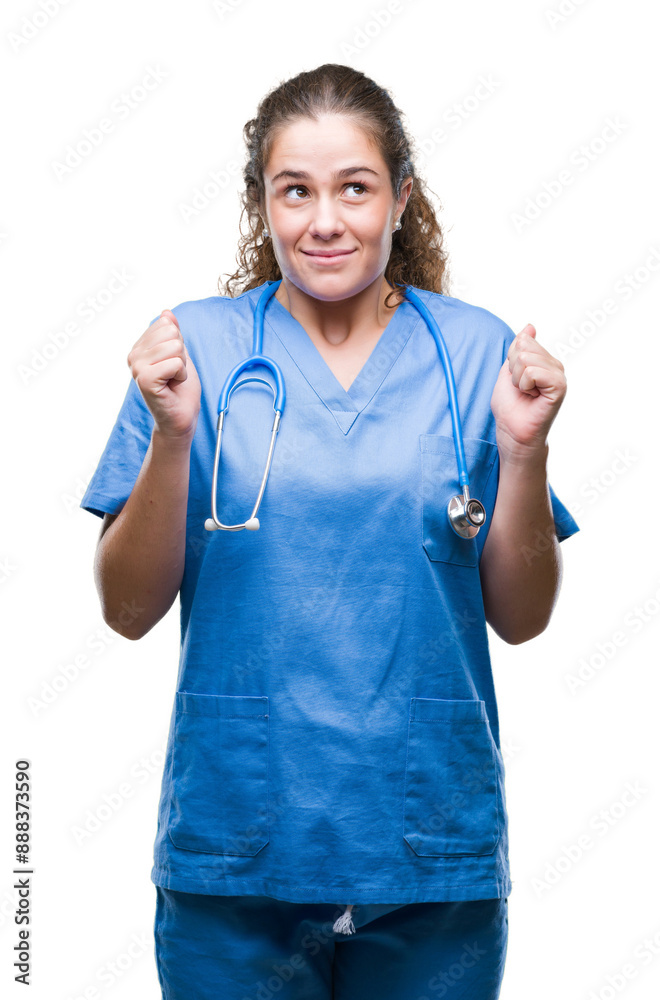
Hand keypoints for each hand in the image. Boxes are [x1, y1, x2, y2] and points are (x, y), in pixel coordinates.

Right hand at [127, 309, 201, 439]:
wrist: (181, 419)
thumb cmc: (180, 390)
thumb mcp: (180, 355)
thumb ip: (172, 334)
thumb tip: (166, 312)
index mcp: (139, 347)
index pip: (166, 324)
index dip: (179, 345)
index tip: (173, 365)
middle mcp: (134, 355)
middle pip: (171, 332)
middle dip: (181, 354)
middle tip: (174, 374)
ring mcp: (136, 367)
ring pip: (175, 347)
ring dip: (182, 366)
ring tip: (173, 380)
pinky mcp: (144, 379)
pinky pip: (175, 362)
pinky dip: (181, 375)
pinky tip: (172, 386)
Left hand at [490, 324, 566, 460]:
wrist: (513, 432)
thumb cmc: (510, 407)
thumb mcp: (508, 371)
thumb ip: (517, 348)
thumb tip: (530, 327)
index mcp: (544, 361)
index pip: (522, 341)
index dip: (510, 362)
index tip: (517, 381)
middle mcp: (554, 365)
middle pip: (523, 347)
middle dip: (513, 370)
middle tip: (521, 389)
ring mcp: (559, 375)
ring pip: (526, 359)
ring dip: (517, 379)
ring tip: (526, 394)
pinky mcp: (559, 386)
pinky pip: (533, 372)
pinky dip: (524, 385)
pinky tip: (532, 397)